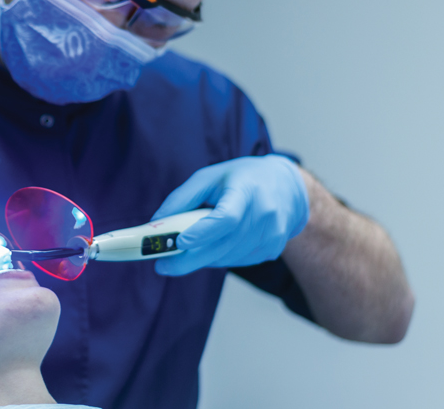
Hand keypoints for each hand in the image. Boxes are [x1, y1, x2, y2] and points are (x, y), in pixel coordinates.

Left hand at [153, 155, 308, 275]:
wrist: (287, 188)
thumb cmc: (242, 178)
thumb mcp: (209, 177)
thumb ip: (182, 199)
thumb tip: (155, 223)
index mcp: (246, 191)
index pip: (226, 218)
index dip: (203, 232)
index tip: (179, 242)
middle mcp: (264, 214)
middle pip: (223, 245)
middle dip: (189, 259)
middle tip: (163, 266)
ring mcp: (271, 235)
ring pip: (228, 257)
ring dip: (202, 258)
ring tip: (185, 251)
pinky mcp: (272, 249)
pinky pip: (237, 261)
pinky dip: (219, 258)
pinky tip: (213, 246)